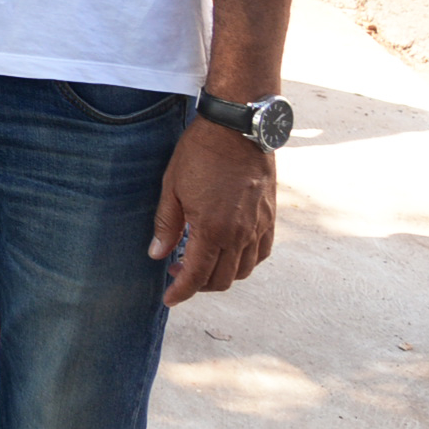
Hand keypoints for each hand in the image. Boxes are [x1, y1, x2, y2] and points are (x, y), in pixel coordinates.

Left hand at [148, 116, 278, 303]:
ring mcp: (259, 227)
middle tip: (178, 273)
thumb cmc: (200, 154)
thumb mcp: (172, 187)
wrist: (237, 129)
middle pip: (222, 279)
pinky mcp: (271, 217)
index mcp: (213, 230)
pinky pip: (262, 253)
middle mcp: (240, 234)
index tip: (169, 299)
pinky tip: (230, 252)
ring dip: (222, 275)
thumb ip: (166, 225)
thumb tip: (157, 254)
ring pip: (244, 270)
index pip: (197, 275)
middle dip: (199, 285)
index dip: (182, 292)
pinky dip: (246, 261)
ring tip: (202, 261)